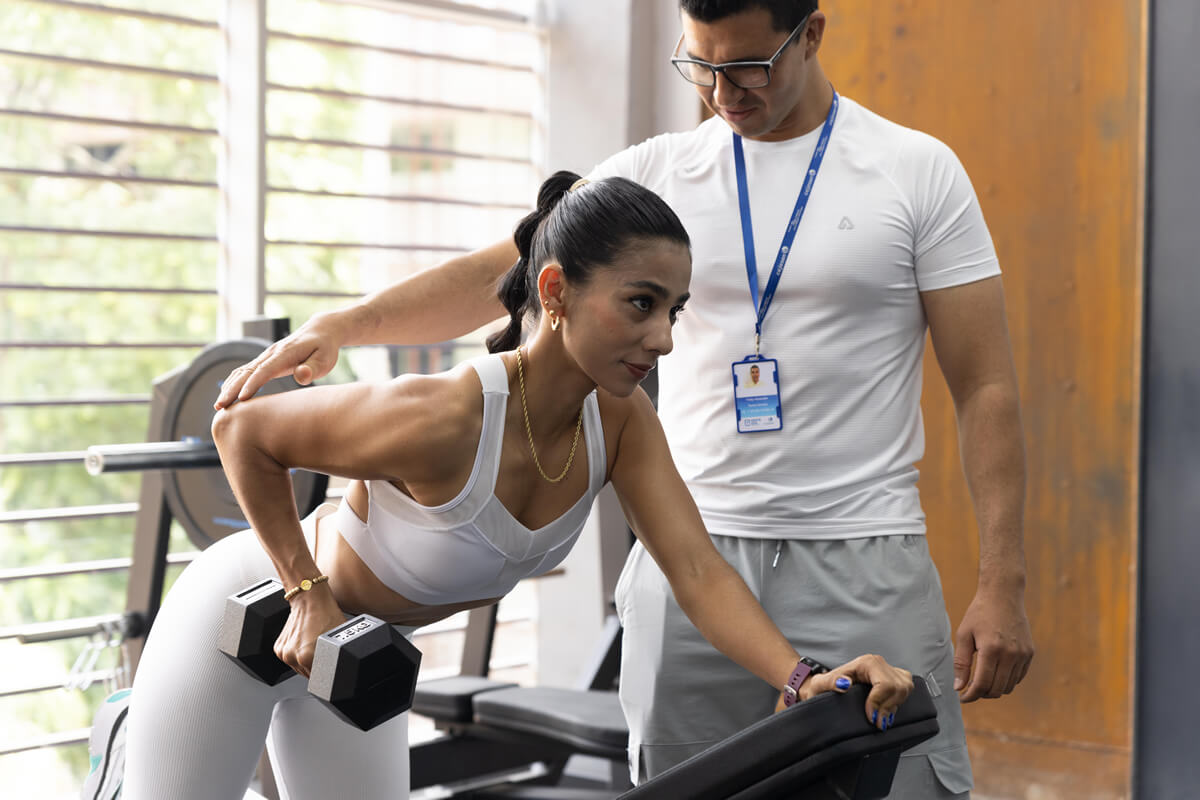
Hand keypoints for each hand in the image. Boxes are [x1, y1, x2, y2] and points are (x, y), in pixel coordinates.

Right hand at [214, 311, 349, 409]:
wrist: (320, 331)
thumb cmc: (324, 348)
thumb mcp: (325, 359)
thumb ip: (312, 368)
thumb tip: (301, 376)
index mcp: (285, 353)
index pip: (265, 369)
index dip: (253, 384)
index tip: (241, 399)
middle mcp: (271, 353)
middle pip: (247, 371)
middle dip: (232, 389)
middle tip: (220, 406)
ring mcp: (266, 356)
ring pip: (242, 371)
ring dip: (229, 387)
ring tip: (219, 405)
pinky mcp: (265, 360)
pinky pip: (245, 371)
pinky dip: (234, 382)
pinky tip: (227, 395)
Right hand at [274, 586, 346, 677]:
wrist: (310, 599)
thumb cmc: (326, 614)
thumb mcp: (340, 639)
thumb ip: (339, 658)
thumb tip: (345, 668)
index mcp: (306, 657)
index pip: (320, 679)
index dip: (328, 675)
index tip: (331, 669)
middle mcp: (293, 656)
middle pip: (308, 675)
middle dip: (317, 668)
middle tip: (324, 654)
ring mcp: (284, 653)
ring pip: (299, 668)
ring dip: (306, 663)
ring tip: (315, 646)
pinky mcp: (278, 648)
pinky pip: (291, 660)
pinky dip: (297, 656)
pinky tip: (306, 643)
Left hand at [775, 654, 912, 731]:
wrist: (825, 687)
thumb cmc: (824, 686)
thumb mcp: (821, 684)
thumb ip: (831, 682)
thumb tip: (844, 684)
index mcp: (867, 662)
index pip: (884, 684)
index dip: (879, 703)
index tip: (871, 717)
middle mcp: (879, 663)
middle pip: (898, 687)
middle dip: (888, 707)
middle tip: (876, 722)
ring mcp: (888, 669)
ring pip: (905, 688)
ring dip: (894, 706)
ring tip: (881, 718)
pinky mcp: (894, 678)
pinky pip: (906, 689)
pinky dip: (899, 702)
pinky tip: (888, 711)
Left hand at [953, 584, 1033, 701]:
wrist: (1003, 595)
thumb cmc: (979, 613)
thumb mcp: (964, 634)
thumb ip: (961, 663)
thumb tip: (959, 687)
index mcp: (992, 649)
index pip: (983, 684)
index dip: (971, 695)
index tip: (962, 697)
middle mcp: (1011, 654)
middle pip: (997, 689)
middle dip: (981, 694)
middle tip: (969, 689)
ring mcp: (1023, 654)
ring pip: (1009, 686)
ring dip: (994, 688)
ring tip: (981, 679)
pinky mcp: (1030, 653)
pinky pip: (1018, 677)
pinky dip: (1006, 680)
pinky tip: (995, 671)